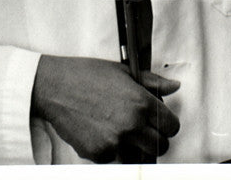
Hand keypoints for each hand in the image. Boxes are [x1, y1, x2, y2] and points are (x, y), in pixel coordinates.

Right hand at [31, 55, 179, 162]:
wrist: (56, 87)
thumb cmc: (88, 75)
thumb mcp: (125, 72)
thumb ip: (153, 83)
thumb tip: (174, 86)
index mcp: (141, 103)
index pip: (171, 126)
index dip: (169, 124)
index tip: (162, 122)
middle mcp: (131, 125)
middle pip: (160, 146)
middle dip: (156, 138)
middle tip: (146, 129)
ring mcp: (114, 142)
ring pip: (139, 155)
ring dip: (136, 146)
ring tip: (123, 129)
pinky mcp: (98, 154)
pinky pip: (116, 158)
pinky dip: (114, 150)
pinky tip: (104, 131)